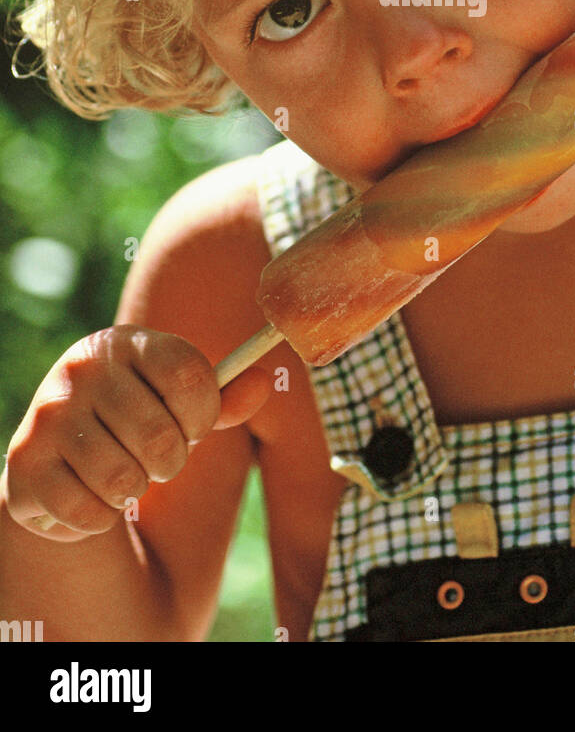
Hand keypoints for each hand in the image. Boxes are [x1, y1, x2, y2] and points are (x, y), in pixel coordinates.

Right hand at [1, 325, 266, 541]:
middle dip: (171, 461)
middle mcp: (84, 367)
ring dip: (134, 490)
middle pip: (160, 436)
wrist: (58, 454)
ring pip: (124, 479)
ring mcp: (49, 412)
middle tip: (157, 458)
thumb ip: (225, 397)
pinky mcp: (25, 462)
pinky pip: (88, 511)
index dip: (204, 415)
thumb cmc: (136, 422)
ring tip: (122, 473)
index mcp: (128, 342)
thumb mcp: (180, 403)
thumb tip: (265, 382)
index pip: (190, 377)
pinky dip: (99, 517)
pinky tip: (88, 493)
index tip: (194, 425)